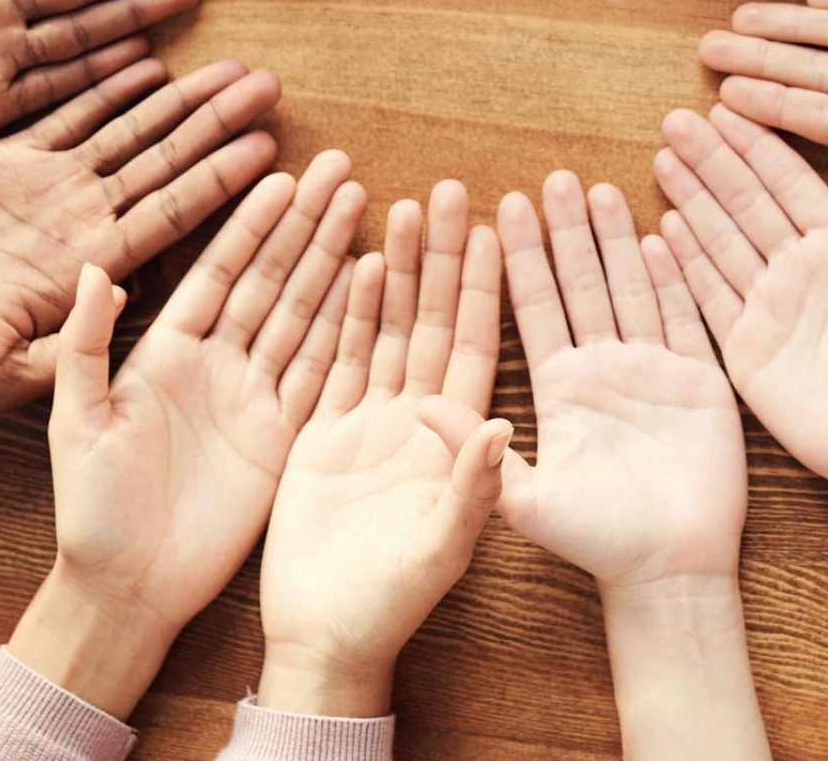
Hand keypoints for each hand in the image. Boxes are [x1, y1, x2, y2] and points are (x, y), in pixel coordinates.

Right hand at [0, 59, 281, 410]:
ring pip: (128, 130)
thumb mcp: (7, 372)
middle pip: (166, 161)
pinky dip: (104, 84)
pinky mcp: (3, 162)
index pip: (173, 214)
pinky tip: (146, 56)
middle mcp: (79, 222)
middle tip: (272, 85)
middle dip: (218, 124)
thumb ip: (73, 343)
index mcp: (89, 267)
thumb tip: (129, 296)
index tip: (272, 148)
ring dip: (179, 98)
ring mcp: (46, 189)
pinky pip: (65, 111)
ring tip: (232, 66)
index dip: (222, 180)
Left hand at [13, 154, 367, 715]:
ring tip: (365, 207)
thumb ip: (86, 342)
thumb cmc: (90, 506)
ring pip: (302, 314)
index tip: (282, 175)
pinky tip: (373, 286)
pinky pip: (321, 372)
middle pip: (270, 279)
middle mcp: (215, 365)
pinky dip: (348, 329)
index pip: (218, 271)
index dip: (249, 224)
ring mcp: (253, 398)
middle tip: (341, 169)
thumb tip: (96, 266)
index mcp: (165, 352)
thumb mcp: (75, 418)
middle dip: (305, 224)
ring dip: (334, 262)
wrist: (128, 586)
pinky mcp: (282, 437)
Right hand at [257, 182, 509, 716]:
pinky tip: (355, 262)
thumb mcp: (441, 548)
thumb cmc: (392, 604)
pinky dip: (348, 313)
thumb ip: (472, 487)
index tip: (501, 227)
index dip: (488, 288)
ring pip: (388, 328)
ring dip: (397, 269)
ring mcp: (372, 423)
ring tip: (401, 204)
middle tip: (450, 189)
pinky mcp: (324, 432)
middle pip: (434, 321)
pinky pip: (339, 359)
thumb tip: (503, 425)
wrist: (324, 639)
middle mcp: (419, 422)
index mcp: (456, 442)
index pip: (478, 347)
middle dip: (442, 256)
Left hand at [426, 173, 745, 588]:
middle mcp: (602, 370)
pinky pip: (686, 319)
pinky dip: (674, 280)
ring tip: (599, 188)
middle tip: (550, 176)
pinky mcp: (701, 382)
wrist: (669, 575)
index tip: (495, 207)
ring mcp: (653, 371)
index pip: (533, 309)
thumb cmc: (594, 544)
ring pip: (630, 290)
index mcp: (558, 389)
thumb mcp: (521, 504)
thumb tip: (420, 407)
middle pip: (580, 286)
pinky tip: (662, 236)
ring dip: (615, 241)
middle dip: (565, 233)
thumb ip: (471, 456)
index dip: (517, 260)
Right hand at [655, 106, 827, 506]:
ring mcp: (768, 306)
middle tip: (676, 118)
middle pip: (746, 202)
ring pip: (720, 239)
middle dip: (712, 159)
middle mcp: (799, 269)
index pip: (791, 184)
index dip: (758, 146)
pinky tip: (662, 226)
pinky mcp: (744, 347)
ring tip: (663, 157)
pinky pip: (708, 295)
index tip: (729, 107)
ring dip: (692, 198)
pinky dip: (685, 262)